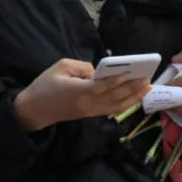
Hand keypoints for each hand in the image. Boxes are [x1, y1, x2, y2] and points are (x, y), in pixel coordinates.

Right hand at [13, 59, 149, 131]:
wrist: (34, 110)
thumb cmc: (45, 85)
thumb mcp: (60, 67)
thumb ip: (82, 67)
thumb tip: (98, 71)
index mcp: (77, 91)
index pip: (99, 87)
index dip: (115, 82)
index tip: (129, 75)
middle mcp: (87, 104)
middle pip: (113, 97)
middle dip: (132, 88)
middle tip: (147, 78)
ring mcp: (90, 111)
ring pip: (116, 106)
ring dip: (133, 97)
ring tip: (147, 87)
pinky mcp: (91, 114)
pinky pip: (111, 110)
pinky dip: (125, 104)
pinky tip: (135, 97)